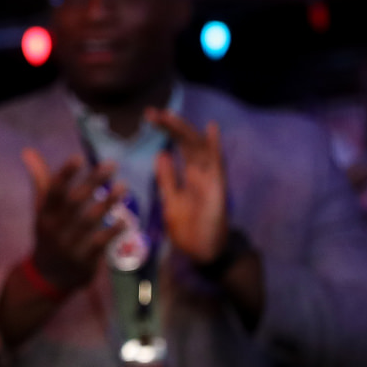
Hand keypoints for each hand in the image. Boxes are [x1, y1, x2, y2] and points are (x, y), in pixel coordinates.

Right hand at [21, 149, 124, 291]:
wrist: (48, 277)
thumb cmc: (50, 235)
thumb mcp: (42, 211)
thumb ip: (41, 182)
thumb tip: (29, 152)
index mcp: (44, 215)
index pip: (53, 192)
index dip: (65, 175)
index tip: (78, 158)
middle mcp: (54, 229)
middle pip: (74, 202)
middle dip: (93, 182)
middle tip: (111, 164)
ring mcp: (68, 246)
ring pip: (89, 221)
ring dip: (107, 203)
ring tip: (123, 186)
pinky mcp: (83, 261)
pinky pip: (99, 244)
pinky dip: (112, 231)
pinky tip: (125, 219)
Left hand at [150, 111, 228, 265]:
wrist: (201, 253)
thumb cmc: (187, 229)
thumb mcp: (170, 200)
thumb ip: (167, 178)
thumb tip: (161, 154)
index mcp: (188, 176)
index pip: (177, 147)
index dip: (166, 131)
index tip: (148, 118)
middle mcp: (201, 173)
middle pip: (187, 143)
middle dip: (171, 126)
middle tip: (151, 113)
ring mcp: (211, 179)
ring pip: (199, 148)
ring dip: (184, 131)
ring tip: (168, 115)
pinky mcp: (218, 189)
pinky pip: (218, 164)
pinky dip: (215, 146)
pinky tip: (211, 129)